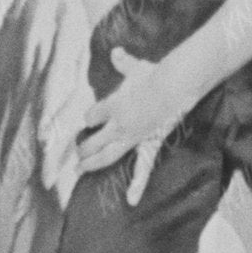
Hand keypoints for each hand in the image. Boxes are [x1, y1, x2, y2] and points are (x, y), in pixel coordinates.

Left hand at [67, 58, 185, 189]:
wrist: (174, 85)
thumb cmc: (155, 75)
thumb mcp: (137, 67)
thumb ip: (124, 62)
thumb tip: (114, 51)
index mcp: (112, 106)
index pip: (92, 115)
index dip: (90, 118)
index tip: (90, 119)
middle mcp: (118, 125)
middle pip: (93, 140)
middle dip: (83, 147)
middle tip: (77, 153)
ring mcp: (132, 138)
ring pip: (106, 155)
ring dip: (91, 163)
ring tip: (80, 170)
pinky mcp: (148, 145)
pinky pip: (142, 168)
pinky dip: (136, 184)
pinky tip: (130, 201)